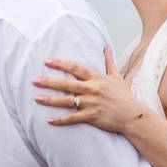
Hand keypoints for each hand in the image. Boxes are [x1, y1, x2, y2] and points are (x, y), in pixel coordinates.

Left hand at [34, 46, 149, 130]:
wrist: (133, 115)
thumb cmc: (124, 96)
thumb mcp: (117, 76)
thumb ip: (108, 61)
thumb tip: (105, 46)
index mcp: (97, 78)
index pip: (76, 68)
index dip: (61, 63)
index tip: (47, 61)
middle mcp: (92, 89)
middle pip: (67, 84)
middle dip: (49, 81)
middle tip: (34, 80)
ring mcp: (91, 103)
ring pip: (66, 101)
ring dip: (50, 100)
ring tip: (36, 98)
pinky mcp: (92, 116)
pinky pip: (73, 118)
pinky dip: (61, 120)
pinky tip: (49, 120)